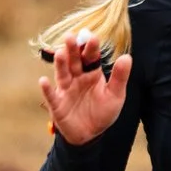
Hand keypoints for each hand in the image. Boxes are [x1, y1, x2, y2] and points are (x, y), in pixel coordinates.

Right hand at [38, 31, 132, 145]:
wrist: (90, 134)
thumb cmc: (102, 112)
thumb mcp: (115, 95)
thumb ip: (120, 77)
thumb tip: (127, 57)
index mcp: (92, 73)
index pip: (91, 57)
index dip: (91, 48)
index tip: (92, 37)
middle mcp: (77, 77)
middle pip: (74, 61)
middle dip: (72, 49)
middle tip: (71, 36)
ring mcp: (66, 90)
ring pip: (62, 74)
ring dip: (60, 64)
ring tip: (60, 53)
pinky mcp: (57, 104)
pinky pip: (51, 96)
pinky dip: (47, 89)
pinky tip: (44, 80)